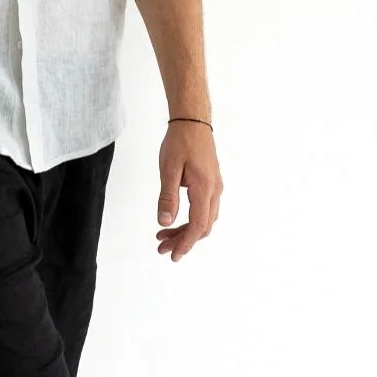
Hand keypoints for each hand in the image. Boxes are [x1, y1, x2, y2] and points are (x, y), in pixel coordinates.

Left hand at [155, 121, 221, 260]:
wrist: (193, 121)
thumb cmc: (180, 141)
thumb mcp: (169, 169)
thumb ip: (167, 197)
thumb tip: (165, 222)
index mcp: (205, 188)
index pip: (198, 225)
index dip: (186, 242)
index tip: (173, 255)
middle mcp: (214, 191)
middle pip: (203, 226)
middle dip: (183, 240)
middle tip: (161, 247)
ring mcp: (215, 188)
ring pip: (204, 219)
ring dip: (185, 231)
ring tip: (162, 235)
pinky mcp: (211, 184)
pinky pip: (204, 210)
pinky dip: (190, 220)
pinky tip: (174, 220)